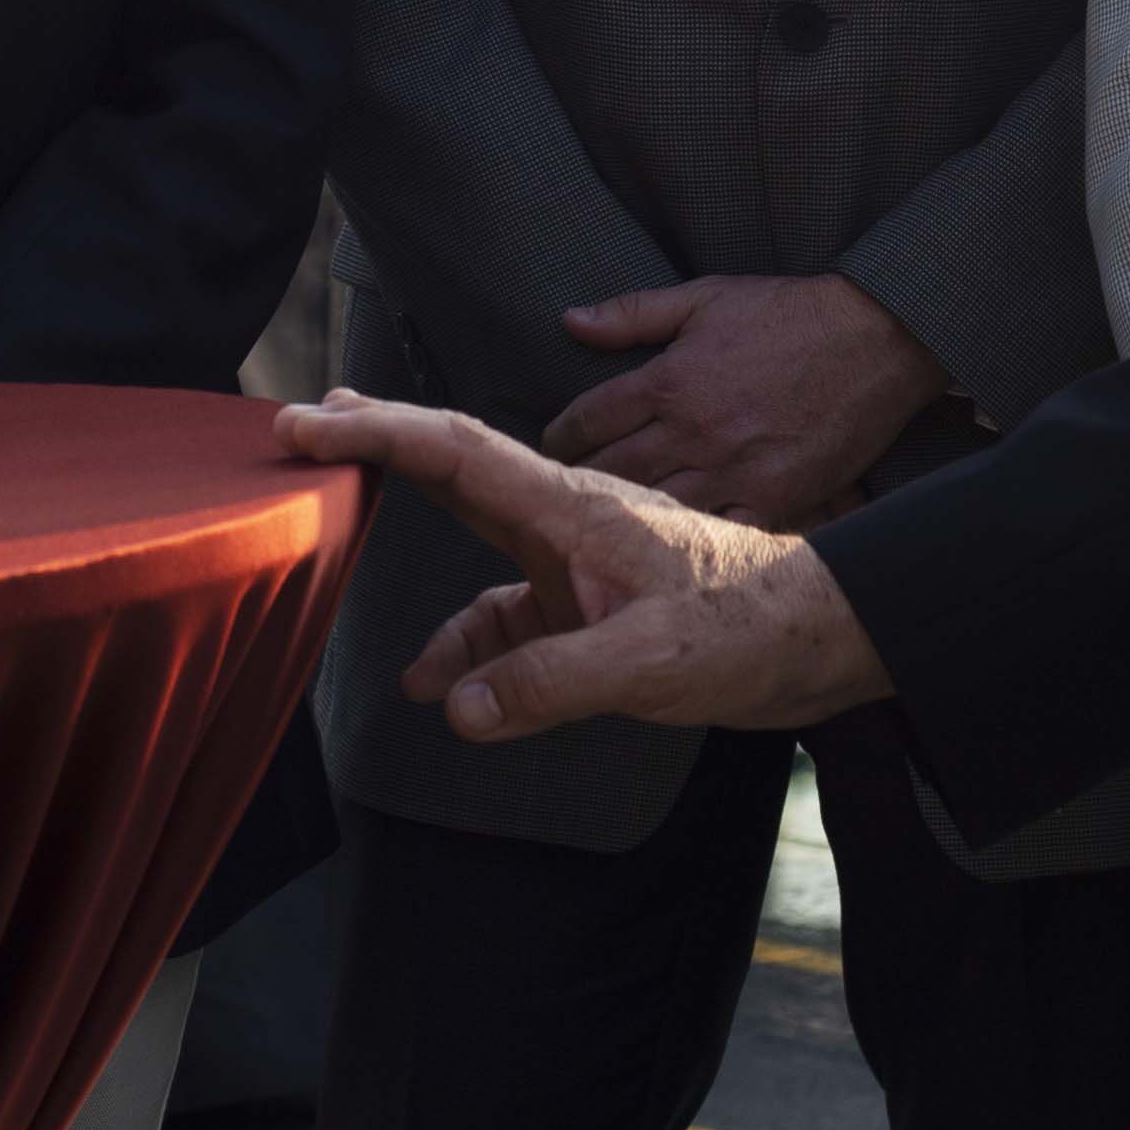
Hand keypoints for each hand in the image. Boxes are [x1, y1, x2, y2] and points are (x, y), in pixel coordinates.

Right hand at [277, 393, 893, 740]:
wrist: (825, 637)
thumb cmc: (752, 627)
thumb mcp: (652, 659)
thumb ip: (553, 682)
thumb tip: (459, 708)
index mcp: (570, 508)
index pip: (453, 450)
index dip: (373, 430)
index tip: (306, 421)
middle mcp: (564, 524)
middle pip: (450, 472)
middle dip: (376, 448)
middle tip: (304, 429)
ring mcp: (577, 568)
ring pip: (473, 554)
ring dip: (414, 557)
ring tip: (339, 558)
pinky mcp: (595, 614)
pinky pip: (511, 625)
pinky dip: (470, 652)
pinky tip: (444, 690)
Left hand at [543, 271, 950, 530]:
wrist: (876, 340)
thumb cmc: (790, 315)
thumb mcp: (707, 298)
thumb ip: (633, 313)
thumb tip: (569, 321)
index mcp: (670, 380)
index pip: (587, 420)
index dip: (560, 437)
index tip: (555, 446)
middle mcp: (693, 432)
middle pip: (612, 471)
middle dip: (581, 481)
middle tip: (564, 492)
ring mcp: (734, 472)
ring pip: (656, 509)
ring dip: (627, 515)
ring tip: (606, 524)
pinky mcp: (775, 500)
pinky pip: (718, 534)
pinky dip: (692, 542)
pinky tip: (673, 548)